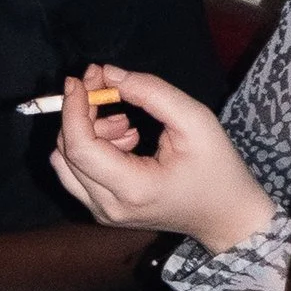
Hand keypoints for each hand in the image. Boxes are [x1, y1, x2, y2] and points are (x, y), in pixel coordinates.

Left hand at [48, 65, 275, 252]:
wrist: (226, 216)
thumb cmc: (218, 169)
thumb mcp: (196, 121)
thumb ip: (152, 92)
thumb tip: (109, 74)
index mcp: (133, 189)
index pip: (80, 146)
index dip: (74, 107)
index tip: (82, 78)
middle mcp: (109, 207)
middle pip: (67, 151)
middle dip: (81, 113)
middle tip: (112, 92)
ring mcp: (103, 214)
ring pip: (64, 162)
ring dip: (85, 132)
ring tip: (127, 126)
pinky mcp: (102, 212)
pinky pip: (75, 173)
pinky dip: (89, 148)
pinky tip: (124, 142)